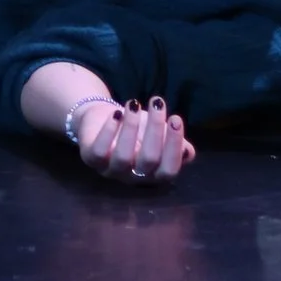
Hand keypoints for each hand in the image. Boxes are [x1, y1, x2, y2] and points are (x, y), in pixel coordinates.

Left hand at [77, 96, 194, 186]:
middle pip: (149, 160)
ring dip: (131, 127)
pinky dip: (108, 131)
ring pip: (123, 156)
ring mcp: (111, 170)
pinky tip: (117, 113)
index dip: (174, 146)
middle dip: (155, 128)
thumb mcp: (161, 134)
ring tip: (134, 104)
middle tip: (157, 102)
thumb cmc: (139, 130)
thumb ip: (176, 144)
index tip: (176, 118)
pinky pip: (99, 151)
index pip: (168, 170)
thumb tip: (188, 152)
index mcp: (153, 174)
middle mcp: (133, 177)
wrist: (106, 119)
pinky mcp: (91, 159)